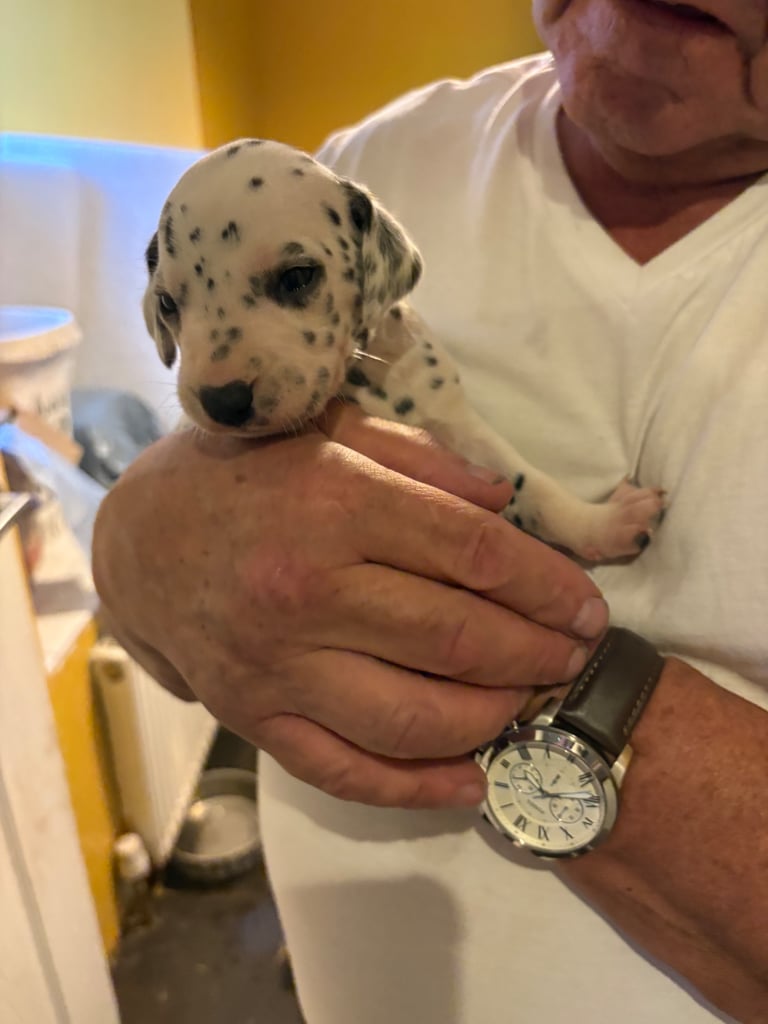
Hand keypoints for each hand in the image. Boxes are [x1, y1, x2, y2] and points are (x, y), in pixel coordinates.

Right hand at [93, 402, 607, 808]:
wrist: (140, 538)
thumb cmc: (242, 475)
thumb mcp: (328, 431)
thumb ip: (419, 458)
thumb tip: (504, 501)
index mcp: (334, 505)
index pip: (473, 554)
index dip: (546, 585)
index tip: (587, 607)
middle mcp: (307, 592)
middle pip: (457, 639)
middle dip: (537, 653)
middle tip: (574, 655)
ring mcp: (277, 666)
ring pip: (415, 718)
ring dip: (494, 718)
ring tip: (530, 702)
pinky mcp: (254, 718)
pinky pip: (346, 771)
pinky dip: (417, 789)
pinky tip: (470, 783)